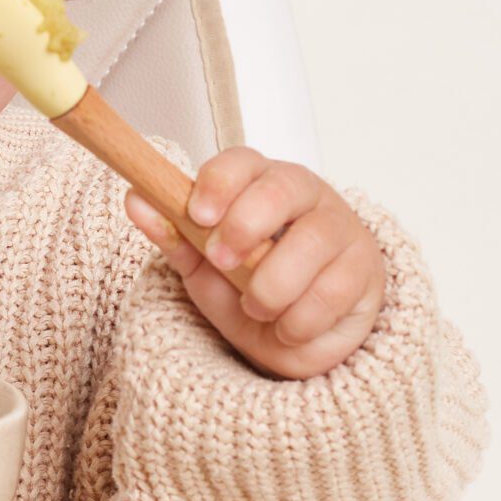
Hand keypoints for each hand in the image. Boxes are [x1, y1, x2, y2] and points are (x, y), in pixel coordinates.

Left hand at [123, 148, 385, 380]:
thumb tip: (135, 198)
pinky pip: (333, 290)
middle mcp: (306, 197)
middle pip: (283, 188)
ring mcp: (341, 230)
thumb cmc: (251, 288)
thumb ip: (175, 235)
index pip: (243, 161)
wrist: (297, 339)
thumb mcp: (205, 267)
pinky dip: (299, 318)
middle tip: (223, 262)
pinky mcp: (365, 270)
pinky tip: (287, 325)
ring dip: (272, 285)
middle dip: (246, 226)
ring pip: (312, 242)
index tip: (198, 216)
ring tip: (257, 308)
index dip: (219, 183)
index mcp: (261, 184)